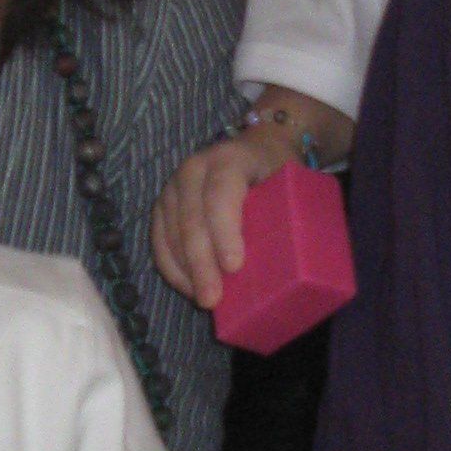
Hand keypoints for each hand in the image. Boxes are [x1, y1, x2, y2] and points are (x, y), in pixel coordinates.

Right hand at [150, 126, 297, 309]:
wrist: (255, 149)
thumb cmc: (276, 171)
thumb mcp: (289, 181)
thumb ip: (287, 211)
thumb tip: (291, 265)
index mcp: (229, 159)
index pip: (220, 195)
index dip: (224, 232)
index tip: (234, 267)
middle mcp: (194, 169)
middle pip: (192, 219)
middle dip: (201, 263)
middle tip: (213, 299)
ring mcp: (173, 186)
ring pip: (171, 233)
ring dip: (186, 271)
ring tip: (204, 301)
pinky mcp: (163, 205)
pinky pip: (159, 240)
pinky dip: (172, 268)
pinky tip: (188, 289)